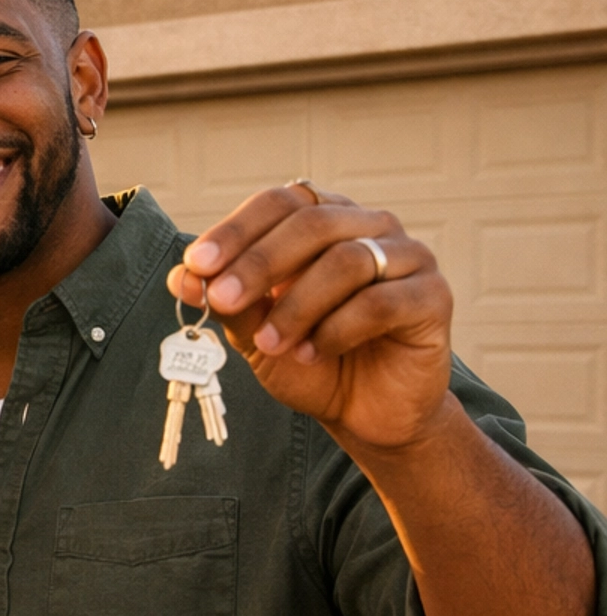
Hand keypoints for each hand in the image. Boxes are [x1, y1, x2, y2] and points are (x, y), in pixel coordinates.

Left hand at [167, 180, 452, 452]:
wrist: (365, 413)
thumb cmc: (310, 360)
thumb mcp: (257, 333)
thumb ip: (228, 302)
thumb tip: (181, 274)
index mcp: (326, 218)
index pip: (280, 202)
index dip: (237, 230)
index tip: (198, 264)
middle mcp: (370, 225)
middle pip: (312, 222)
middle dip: (259, 263)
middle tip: (222, 300)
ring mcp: (408, 256)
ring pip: (346, 261)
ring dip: (298, 306)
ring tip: (272, 345)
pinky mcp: (433, 296)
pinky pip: (381, 301)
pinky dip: (338, 329)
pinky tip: (314, 353)